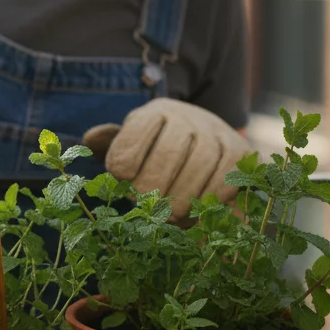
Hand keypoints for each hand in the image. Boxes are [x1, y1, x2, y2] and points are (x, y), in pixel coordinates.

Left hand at [81, 98, 252, 221]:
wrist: (204, 134)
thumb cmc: (157, 144)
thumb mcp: (132, 139)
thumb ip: (112, 143)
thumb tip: (89, 140)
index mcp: (154, 113)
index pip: (137, 132)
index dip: (125, 159)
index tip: (120, 179)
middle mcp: (187, 117)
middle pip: (170, 152)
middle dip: (155, 184)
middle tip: (147, 208)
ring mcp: (216, 132)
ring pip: (201, 165)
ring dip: (184, 195)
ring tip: (171, 216)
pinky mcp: (240, 151)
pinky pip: (228, 174)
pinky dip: (213, 196)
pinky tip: (199, 211)